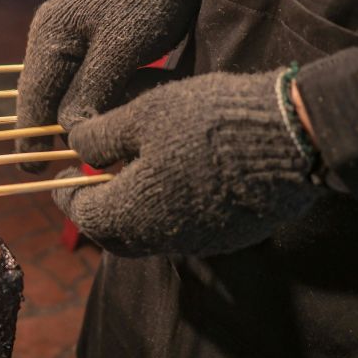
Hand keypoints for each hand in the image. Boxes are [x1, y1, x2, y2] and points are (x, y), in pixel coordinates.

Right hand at [16, 0, 203, 170]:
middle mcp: (46, 39)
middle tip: (53, 170)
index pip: (33, 97)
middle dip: (46, 132)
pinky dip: (79, 105)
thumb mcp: (124, 48)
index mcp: (50, 36)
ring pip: (54, 94)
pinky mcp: (80, 45)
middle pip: (37, 98)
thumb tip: (70, 133)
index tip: (33, 170)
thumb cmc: (151, 0)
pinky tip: (92, 122)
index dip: (31, 136)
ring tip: (78, 150)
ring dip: (65, 120)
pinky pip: (71, 85)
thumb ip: (93, 91)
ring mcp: (60, 41)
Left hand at [52, 70, 322, 255]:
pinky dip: (165, 213)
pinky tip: (172, 182)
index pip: (82, 215)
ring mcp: (200, 242)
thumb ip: (101, 136)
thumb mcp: (143, 114)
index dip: (66, 195)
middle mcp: (162, 239)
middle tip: (92, 184)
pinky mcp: (230, 236)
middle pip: (113, 235)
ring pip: (149, 237)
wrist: (294, 139)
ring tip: (130, 178)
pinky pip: (183, 232)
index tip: (63, 176)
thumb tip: (75, 146)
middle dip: (96, 211)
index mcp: (132, 213)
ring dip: (131, 213)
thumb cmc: (209, 121)